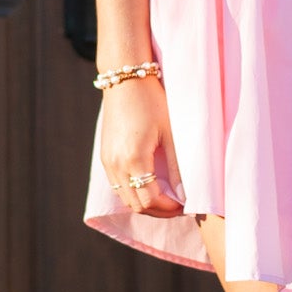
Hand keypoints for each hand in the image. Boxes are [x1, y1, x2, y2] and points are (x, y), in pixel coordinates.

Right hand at [100, 73, 185, 215]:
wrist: (125, 80)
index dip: (169, 209)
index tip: (186, 205)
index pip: (150, 201)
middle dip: (158, 210)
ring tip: (166, 197)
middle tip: (178, 205)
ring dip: (145, 203)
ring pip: (125, 198)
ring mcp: (107, 162)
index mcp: (134, 159)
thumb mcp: (170, 133)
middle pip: (136, 205)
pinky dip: (134, 192)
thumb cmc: (152, 101)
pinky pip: (118, 186)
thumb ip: (177, 166)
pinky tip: (151, 184)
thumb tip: (184, 194)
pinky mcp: (105, 157)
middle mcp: (116, 164)